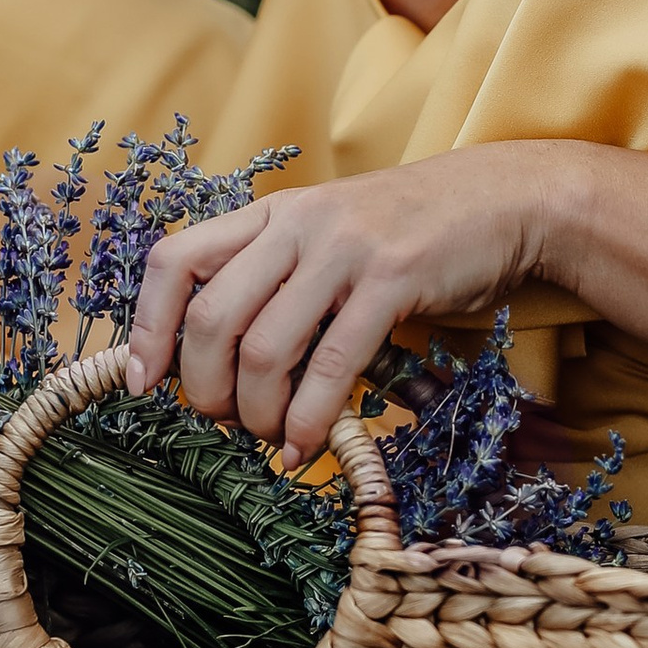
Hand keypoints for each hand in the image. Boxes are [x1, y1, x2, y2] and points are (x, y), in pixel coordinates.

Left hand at [124, 148, 566, 464]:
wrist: (503, 200)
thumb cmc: (410, 234)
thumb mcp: (328, 239)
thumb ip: (279, 283)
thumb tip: (226, 370)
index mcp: (269, 215)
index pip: (175, 260)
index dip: (146, 327)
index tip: (144, 383)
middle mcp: (295, 225)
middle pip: (210, 318)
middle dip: (205, 389)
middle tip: (226, 422)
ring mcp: (342, 249)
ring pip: (264, 349)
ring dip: (258, 415)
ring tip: (274, 440)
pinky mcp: (391, 280)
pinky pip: (331, 364)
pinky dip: (310, 419)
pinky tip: (307, 448)